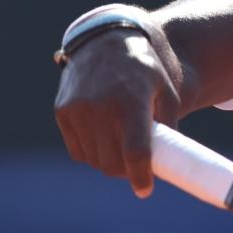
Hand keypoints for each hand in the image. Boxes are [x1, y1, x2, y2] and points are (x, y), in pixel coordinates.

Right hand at [53, 28, 180, 196]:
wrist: (108, 42)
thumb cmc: (145, 72)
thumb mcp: (167, 92)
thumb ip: (169, 126)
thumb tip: (168, 162)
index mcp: (131, 101)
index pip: (135, 151)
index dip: (140, 176)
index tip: (145, 191)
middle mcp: (101, 106)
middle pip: (112, 162)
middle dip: (126, 172)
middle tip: (138, 168)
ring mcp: (78, 109)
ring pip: (94, 160)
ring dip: (109, 163)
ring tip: (123, 149)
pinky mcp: (63, 111)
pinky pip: (78, 150)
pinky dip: (92, 153)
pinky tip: (104, 140)